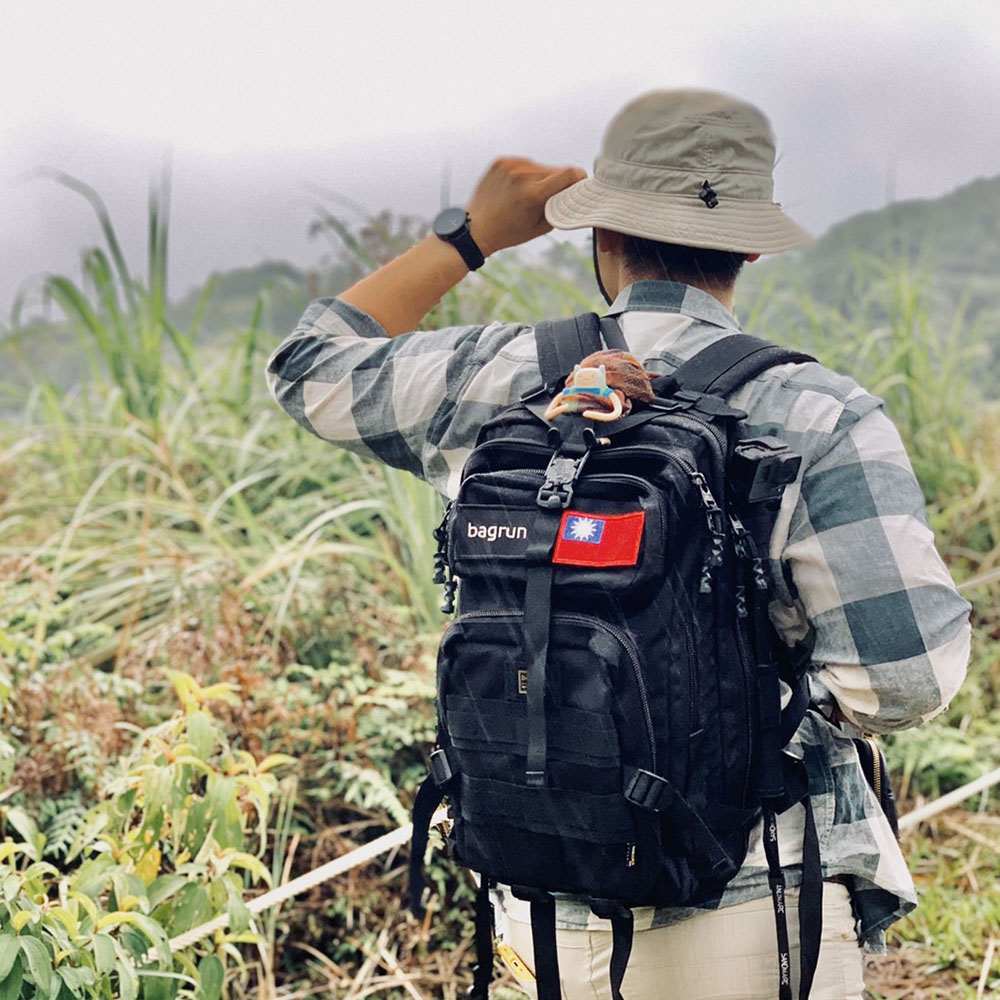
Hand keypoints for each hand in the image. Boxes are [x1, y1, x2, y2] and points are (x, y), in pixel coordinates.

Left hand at [466, 158, 585, 255]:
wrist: (476, 227)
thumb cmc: (509, 232)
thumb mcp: (540, 227)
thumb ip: (561, 208)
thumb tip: (575, 193)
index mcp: (533, 194)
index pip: (569, 173)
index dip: (579, 178)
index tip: (580, 184)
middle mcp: (522, 176)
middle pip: (555, 170)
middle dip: (559, 181)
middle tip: (551, 196)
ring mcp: (510, 166)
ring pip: (540, 166)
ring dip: (541, 177)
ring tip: (528, 195)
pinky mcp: (501, 161)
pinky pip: (524, 163)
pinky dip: (526, 173)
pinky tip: (517, 187)